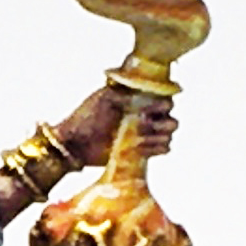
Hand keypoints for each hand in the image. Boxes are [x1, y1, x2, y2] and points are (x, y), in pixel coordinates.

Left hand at [52, 85, 175, 169]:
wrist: (75, 144)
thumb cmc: (86, 117)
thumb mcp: (103, 98)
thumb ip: (124, 94)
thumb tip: (142, 97)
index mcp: (138, 99)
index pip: (164, 98)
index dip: (163, 103)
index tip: (151, 108)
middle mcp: (145, 115)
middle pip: (170, 117)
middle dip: (162, 121)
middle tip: (143, 124)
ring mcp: (145, 134)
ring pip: (168, 134)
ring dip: (158, 136)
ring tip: (138, 139)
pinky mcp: (142, 151)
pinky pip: (163, 149)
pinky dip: (156, 148)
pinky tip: (140, 148)